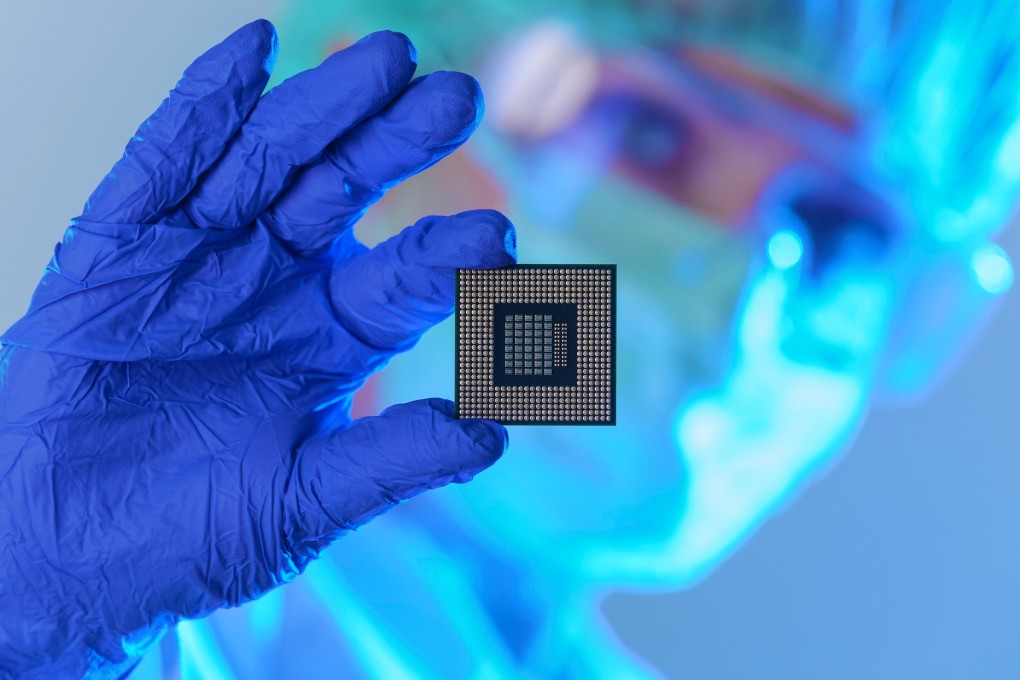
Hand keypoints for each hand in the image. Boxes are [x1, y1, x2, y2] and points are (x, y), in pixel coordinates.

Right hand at [0, 20, 513, 677]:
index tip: (498, 242)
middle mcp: (279, 282)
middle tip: (459, 99)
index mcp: (335, 338)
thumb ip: (393, 461)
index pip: (407, 280)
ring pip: (269, 161)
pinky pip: (161, 165)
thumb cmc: (190, 533)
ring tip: (385, 61)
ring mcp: (201, 256)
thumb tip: (497, 432)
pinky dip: (201, 108)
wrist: (65, 554)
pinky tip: (250, 51)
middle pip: (347, 192)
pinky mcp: (119, 248)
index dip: (449, 256)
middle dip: (400, 144)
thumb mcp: (305, 502)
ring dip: (324, 107)